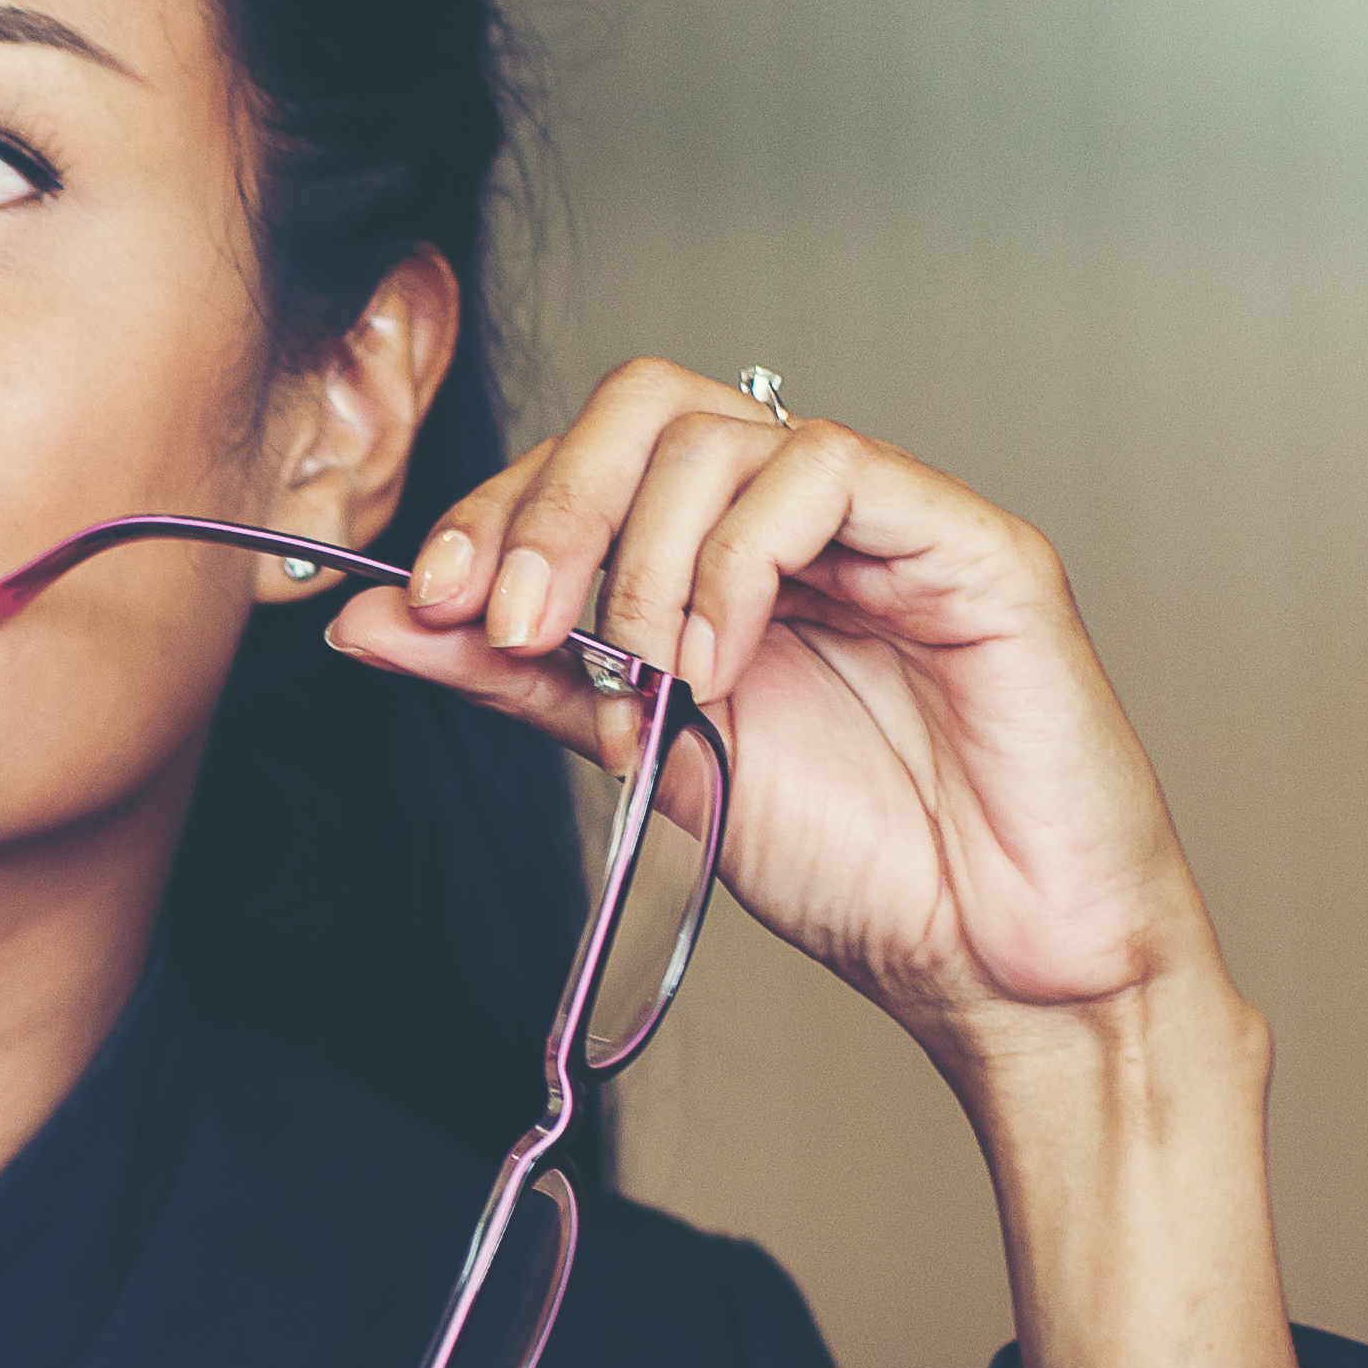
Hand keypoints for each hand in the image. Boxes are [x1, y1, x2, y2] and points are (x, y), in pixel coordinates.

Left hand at [333, 356, 1221, 1061]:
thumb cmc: (864, 867)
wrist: (998, 963)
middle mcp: (805, 518)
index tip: (432, 603)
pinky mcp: (971, 541)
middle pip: (647, 404)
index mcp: (730, 557)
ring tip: (646, 677)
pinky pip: (826, 473)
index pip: (592, 460)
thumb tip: (369, 621)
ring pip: (722, 431)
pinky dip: (739, 560)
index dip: (497, 512)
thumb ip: (522, 679)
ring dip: (641, 555)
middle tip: (509, 620)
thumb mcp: (650, 761)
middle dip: (550, 505)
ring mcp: (891, 519)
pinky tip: (724, 663)